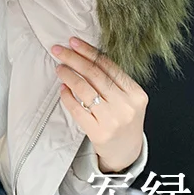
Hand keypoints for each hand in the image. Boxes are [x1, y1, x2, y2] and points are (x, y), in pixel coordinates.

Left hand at [51, 37, 147, 172]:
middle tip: (58, 50)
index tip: (73, 42)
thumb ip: (112, 80)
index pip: (108, 66)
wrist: (127, 152)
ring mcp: (112, 120)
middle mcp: (125, 105)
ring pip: (85, 90)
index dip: (88, 52)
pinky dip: (68, 96)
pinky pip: (78, 109)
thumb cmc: (124, 119)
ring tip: (59, 68)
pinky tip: (62, 88)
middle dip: (74, 59)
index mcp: (135, 93)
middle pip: (95, 75)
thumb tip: (83, 55)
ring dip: (68, 75)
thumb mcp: (128, 99)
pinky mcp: (98, 132)